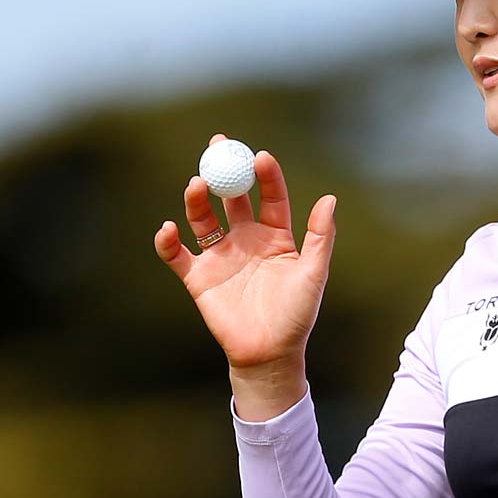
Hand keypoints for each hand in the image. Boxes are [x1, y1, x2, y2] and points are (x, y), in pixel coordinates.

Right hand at [152, 136, 337, 373]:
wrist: (269, 354)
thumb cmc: (296, 315)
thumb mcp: (313, 274)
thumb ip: (321, 237)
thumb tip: (330, 199)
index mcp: (276, 236)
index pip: (270, 196)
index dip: (265, 175)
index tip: (260, 156)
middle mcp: (245, 239)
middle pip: (231, 196)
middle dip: (225, 169)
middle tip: (218, 144)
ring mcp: (220, 256)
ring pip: (203, 218)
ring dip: (197, 199)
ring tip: (197, 184)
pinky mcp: (198, 277)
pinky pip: (176, 254)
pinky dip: (167, 241)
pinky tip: (168, 229)